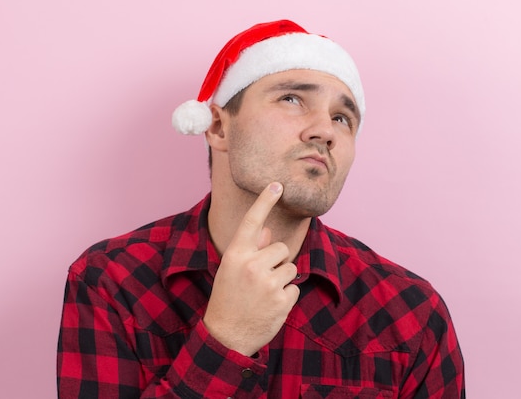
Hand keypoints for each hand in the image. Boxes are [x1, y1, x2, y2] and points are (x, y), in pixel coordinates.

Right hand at [203, 182, 299, 355]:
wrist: (225, 336)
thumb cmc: (228, 297)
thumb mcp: (232, 269)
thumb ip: (250, 249)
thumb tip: (268, 230)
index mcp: (236, 254)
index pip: (253, 221)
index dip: (265, 200)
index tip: (277, 184)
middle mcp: (252, 265)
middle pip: (281, 248)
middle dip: (276, 260)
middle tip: (260, 279)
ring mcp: (268, 283)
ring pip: (291, 267)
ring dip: (282, 278)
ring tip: (264, 293)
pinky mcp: (282, 301)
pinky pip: (295, 287)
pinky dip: (286, 297)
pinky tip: (270, 306)